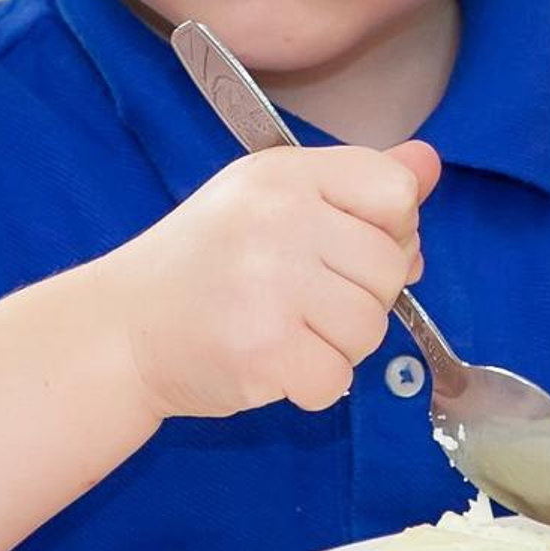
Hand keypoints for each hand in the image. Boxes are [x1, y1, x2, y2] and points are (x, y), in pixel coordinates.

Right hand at [103, 142, 437, 422]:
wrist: (119, 331)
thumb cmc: (206, 263)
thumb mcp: (273, 196)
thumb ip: (358, 183)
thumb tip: (430, 165)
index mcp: (287, 174)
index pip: (395, 192)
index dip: (392, 229)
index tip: (352, 248)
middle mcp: (280, 220)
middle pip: (390, 265)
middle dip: (363, 294)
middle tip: (309, 299)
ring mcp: (270, 286)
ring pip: (371, 326)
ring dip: (340, 343)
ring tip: (289, 330)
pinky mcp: (263, 352)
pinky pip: (338, 377)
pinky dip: (315, 385)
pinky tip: (277, 364)